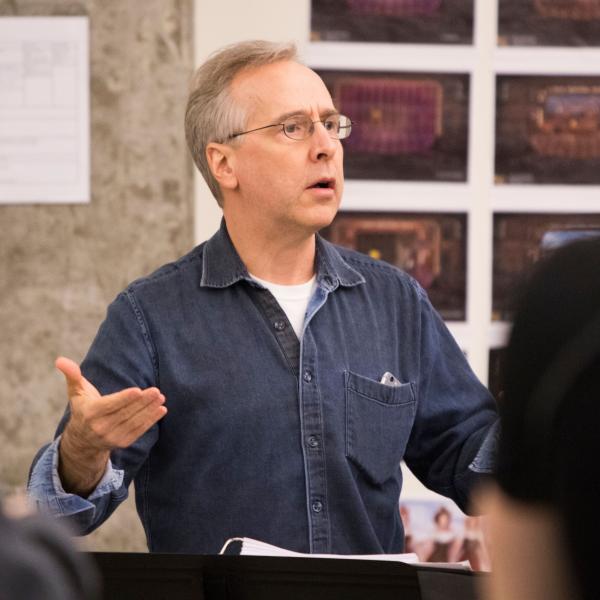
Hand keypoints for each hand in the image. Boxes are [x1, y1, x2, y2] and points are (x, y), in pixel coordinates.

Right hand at [55, 356, 166, 494]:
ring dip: (149, 410)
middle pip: (125, 413)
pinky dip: (151, 420)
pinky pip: (139, 431)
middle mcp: (100, 427)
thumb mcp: (76, 392)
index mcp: (89, 413)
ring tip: (161, 397)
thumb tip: (60, 360)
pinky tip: (161, 410)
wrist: (82, 440)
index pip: (109, 405)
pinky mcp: (122, 442)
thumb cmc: (82, 408)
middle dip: (142, 402)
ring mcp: (112, 437)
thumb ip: (72, 375)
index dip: (124, 398)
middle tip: (157, 391)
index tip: (138, 390)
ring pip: (134, 421)